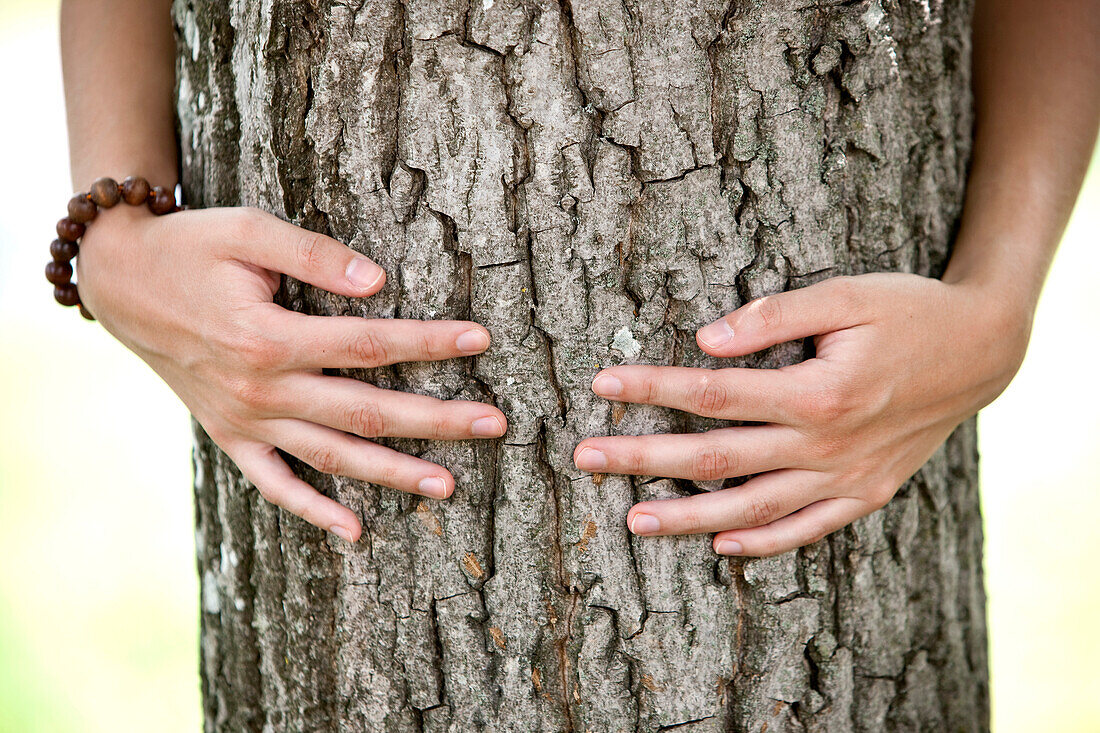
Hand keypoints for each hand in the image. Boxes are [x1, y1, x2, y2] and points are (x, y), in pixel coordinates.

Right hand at [76, 205, 506, 541]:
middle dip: (435, 420)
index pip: (369, 345)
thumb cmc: (189, 248)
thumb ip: (314, 256)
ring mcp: (244, 421)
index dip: (429, 343)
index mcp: (268, 337)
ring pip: (331, 456)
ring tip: (448, 486)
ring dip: (392, 473)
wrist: (119, 281)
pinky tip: (355, 531)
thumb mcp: (246, 231)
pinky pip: (273, 485)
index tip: (481, 340)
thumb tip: (379, 281)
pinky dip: (313, 510)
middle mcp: (260, 390)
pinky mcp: (229, 435)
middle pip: (365, 412)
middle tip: (494, 425)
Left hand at [573, 273, 1030, 556]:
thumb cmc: (908, 312)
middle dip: (645, 458)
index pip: (713, 393)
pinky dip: (764, 543)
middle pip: (717, 458)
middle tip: (586, 457)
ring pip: (753, 508)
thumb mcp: (846, 295)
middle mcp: (826, 445)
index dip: (652, 388)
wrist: (982, 351)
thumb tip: (705, 338)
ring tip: (634, 521)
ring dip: (689, 517)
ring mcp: (846, 478)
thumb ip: (773, 316)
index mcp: (816, 392)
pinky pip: (806, 530)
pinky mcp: (866, 494)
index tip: (600, 384)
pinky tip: (722, 546)